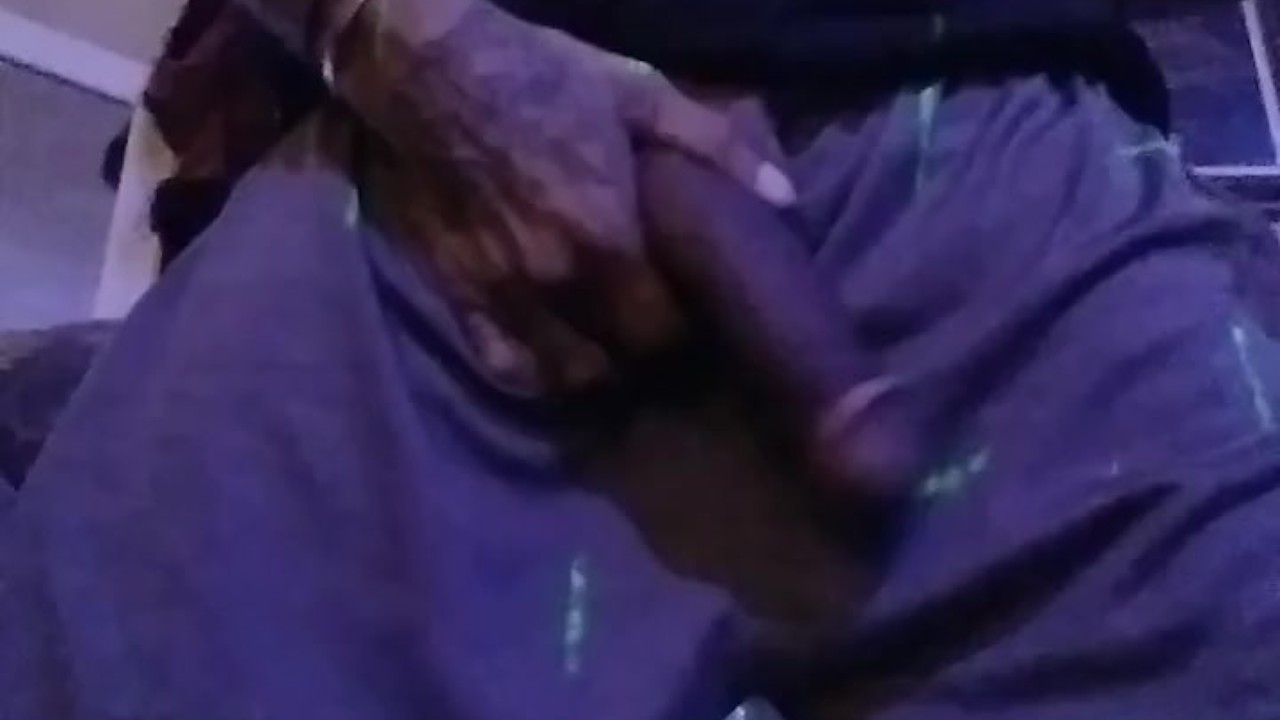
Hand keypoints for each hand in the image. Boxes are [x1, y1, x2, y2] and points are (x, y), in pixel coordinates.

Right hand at [331, 0, 793, 392]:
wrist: (429, 70)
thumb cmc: (541, 77)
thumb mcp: (637, 93)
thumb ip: (715, 147)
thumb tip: (787, 198)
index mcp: (607, 235)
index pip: (666, 327)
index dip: (686, 330)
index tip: (695, 316)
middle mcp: (556, 280)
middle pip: (621, 356)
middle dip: (647, 353)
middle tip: (659, 333)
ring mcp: (503, 293)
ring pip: (564, 372)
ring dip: (596, 368)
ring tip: (612, 348)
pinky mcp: (459, 295)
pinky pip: (502, 364)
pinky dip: (533, 373)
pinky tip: (554, 358)